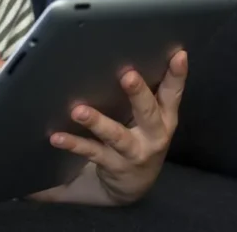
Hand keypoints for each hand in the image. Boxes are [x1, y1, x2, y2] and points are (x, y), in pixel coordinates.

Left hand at [36, 50, 187, 205]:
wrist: (135, 184)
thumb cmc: (143, 137)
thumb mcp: (155, 117)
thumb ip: (152, 92)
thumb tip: (139, 52)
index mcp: (165, 116)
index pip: (173, 92)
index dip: (177, 74)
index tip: (178, 55)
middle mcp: (154, 134)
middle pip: (147, 112)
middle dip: (138, 94)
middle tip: (128, 76)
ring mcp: (133, 151)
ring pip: (116, 135)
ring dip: (97, 122)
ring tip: (78, 111)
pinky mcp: (113, 163)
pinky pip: (92, 152)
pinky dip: (74, 144)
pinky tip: (57, 137)